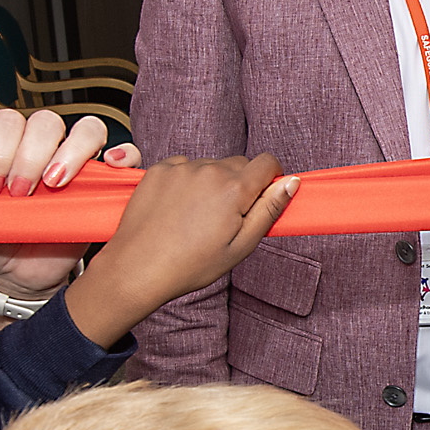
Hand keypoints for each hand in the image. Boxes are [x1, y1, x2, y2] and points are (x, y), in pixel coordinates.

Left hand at [0, 109, 131, 293]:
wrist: (16, 280)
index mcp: (7, 151)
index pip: (7, 121)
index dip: (0, 147)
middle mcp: (42, 152)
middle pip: (46, 122)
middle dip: (30, 155)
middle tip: (20, 193)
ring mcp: (76, 167)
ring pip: (88, 129)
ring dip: (71, 152)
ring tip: (55, 184)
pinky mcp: (104, 187)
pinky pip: (127, 156)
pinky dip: (124, 155)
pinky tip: (111, 165)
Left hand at [65, 155, 299, 343]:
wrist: (137, 268)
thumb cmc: (190, 265)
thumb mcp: (240, 246)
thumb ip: (269, 210)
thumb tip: (291, 182)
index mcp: (234, 189)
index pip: (267, 162)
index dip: (271, 178)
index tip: (263, 196)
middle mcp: (209, 170)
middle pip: (239, 164)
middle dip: (240, 184)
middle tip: (225, 218)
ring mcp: (181, 168)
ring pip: (210, 166)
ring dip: (211, 183)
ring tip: (196, 217)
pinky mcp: (159, 170)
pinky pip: (184, 167)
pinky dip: (186, 182)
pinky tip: (177, 209)